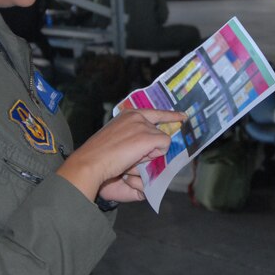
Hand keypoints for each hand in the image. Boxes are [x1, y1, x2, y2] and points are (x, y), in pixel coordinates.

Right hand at [57, 108, 184, 201]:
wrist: (91, 161)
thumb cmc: (99, 154)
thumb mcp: (117, 137)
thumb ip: (132, 134)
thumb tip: (148, 143)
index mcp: (128, 114)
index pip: (154, 112)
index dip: (171, 115)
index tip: (183, 116)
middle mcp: (137, 116)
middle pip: (159, 131)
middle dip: (152, 146)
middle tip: (140, 153)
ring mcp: (143, 126)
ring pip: (161, 141)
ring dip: (150, 153)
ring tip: (130, 157)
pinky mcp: (148, 137)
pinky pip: (164, 147)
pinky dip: (154, 156)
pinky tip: (137, 158)